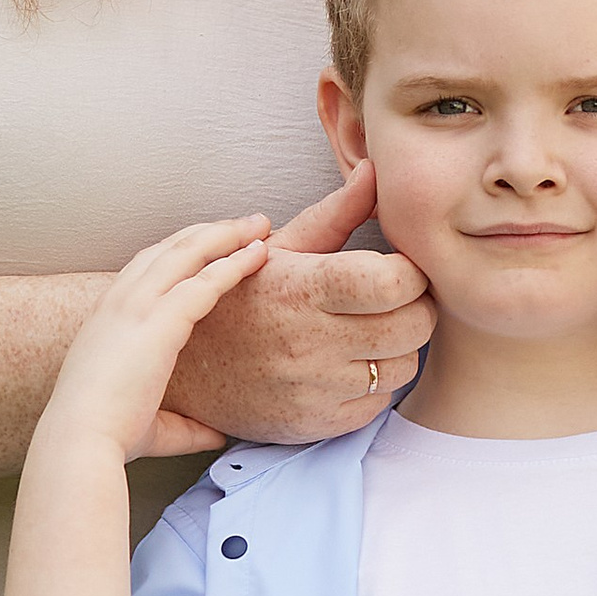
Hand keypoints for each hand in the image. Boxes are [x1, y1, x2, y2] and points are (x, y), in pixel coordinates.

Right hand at [36, 218, 274, 459]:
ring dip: (227, 234)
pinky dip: (234, 263)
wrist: (80, 440)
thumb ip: (185, 425)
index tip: (213, 244)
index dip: (184, 250)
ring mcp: (138, 305)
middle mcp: (120, 300)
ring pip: (189, 251)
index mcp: (108, 317)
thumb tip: (216, 433)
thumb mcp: (148, 423)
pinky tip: (258, 255)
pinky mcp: (160, 319)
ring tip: (258, 226)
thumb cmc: (104, 436)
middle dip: (210, 231)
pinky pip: (206, 280)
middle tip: (246, 224)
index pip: (149, 266)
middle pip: (170, 247)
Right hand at [162, 161, 435, 445]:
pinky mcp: (314, 424)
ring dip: (398, 348)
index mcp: (303, 287)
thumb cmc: (234, 298)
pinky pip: (378, 403)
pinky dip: (374, 384)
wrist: (180, 369)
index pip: (395, 283)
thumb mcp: (276, 247)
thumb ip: (335, 213)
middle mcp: (310, 341)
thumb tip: (376, 171)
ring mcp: (313, 388)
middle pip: (414, 326)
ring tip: (369, 331)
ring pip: (404, 366)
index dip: (410, 272)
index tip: (397, 268)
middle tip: (394, 299)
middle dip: (416, 307)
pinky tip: (348, 364)